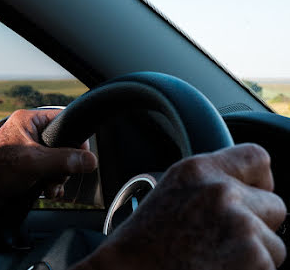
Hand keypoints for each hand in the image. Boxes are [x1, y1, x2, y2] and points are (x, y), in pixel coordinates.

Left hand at [0, 109, 97, 210]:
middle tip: (59, 175)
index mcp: (29, 120)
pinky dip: (51, 182)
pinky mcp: (27, 166)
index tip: (83, 155)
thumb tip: (90, 160)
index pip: (64, 120)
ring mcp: (28, 150)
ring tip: (51, 187)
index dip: (76, 138)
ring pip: (57, 160)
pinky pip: (48, 171)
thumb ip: (65, 160)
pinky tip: (48, 191)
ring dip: (58, 176)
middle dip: (65, 164)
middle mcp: (29, 132)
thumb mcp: (35, 162)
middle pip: (64, 144)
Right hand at [76, 144, 285, 269]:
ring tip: (212, 261)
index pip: (256, 157)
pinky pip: (267, 269)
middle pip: (274, 206)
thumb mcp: (170, 196)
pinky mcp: (254, 261)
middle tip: (222, 242)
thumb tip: (243, 189)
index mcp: (196, 171)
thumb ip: (208, 186)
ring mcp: (240, 227)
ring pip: (273, 245)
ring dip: (253, 257)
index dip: (259, 182)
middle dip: (258, 227)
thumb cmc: (141, 246)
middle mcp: (221, 192)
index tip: (253, 198)